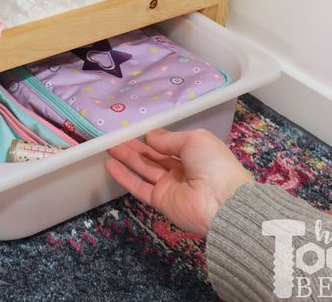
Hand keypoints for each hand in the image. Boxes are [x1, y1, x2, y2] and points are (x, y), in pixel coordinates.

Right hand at [106, 127, 252, 235]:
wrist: (222, 202)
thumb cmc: (213, 163)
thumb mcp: (193, 140)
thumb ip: (168, 139)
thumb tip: (149, 137)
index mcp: (193, 154)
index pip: (168, 144)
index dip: (152, 138)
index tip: (136, 129)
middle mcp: (181, 170)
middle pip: (153, 156)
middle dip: (135, 146)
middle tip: (116, 136)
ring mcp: (170, 186)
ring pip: (144, 169)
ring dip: (127, 158)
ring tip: (109, 146)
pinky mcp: (160, 201)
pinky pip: (139, 187)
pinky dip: (124, 177)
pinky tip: (110, 165)